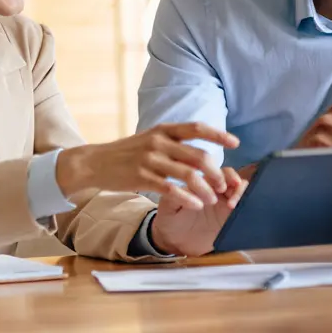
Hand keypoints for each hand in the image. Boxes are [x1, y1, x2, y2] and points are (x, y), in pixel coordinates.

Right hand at [55, 123, 238, 212]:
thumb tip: (203, 155)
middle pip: (198, 155)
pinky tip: (196, 204)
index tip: (236, 143)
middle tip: (223, 185)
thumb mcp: (151, 139)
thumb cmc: (128, 153)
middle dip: (215, 172)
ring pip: (188, 175)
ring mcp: (150, 159)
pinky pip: (171, 189)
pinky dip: (187, 198)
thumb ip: (174, 144)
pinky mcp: (142, 177)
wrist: (96, 162)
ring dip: (205, 188)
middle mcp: (158, 141)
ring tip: (212, 199)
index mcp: (163, 129)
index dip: (218, 135)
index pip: (196, 128)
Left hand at [150, 167, 246, 256]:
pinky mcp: (231, 217)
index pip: (214, 170)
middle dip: (234, 182)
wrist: (175, 243)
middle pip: (232, 177)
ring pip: (241, 189)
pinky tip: (238, 213)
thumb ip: (176, 195)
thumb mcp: (168, 206)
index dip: (219, 175)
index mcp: (200, 182)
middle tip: (230, 196)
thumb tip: (194, 191)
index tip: (218, 188)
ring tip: (233, 206)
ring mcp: (225, 202)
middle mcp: (215, 189)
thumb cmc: (170, 220)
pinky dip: (245, 206)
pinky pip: (244, 207)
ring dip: (241, 193)